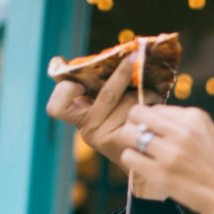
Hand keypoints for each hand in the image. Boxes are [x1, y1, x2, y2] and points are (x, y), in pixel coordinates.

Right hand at [45, 57, 164, 197]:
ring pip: (128, 101)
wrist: (145, 160)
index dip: (64, 92)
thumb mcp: (111, 107)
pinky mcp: (123, 142)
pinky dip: (151, 105)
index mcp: (79, 118)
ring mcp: (104, 138)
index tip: (80, 84)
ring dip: (145, 94)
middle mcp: (88, 130)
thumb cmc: (128, 125)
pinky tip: (156, 109)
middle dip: (122, 74)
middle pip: (106, 94)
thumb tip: (127, 54)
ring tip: (152, 99)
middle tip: (132, 56)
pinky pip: (139, 112)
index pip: (56, 108)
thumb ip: (106, 89)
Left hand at [118, 105, 213, 213]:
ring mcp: (170, 153)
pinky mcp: (161, 174)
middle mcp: (181, 131)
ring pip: (128, 134)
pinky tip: (143, 166)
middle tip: (139, 138)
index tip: (154, 132)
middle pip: (137, 113)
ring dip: (130, 142)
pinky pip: (129, 157)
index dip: (151, 120)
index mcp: (195, 117)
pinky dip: (131, 160)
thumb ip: (186, 125)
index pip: (157, 107)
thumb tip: (157, 120)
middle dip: (134, 124)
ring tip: (140, 153)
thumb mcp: (211, 134)